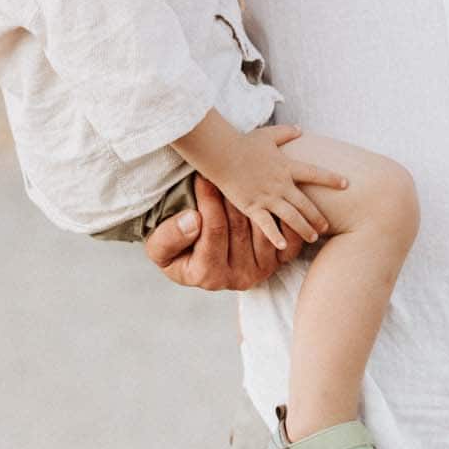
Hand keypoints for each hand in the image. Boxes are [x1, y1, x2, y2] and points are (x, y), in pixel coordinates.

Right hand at [143, 176, 304, 290]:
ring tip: (250, 177)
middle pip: (241, 228)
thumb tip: (193, 220)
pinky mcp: (280, 262)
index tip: (203, 176)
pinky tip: (280, 195)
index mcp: (208, 275)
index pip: (213, 230)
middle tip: (228, 170)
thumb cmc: (174, 248)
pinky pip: (290, 239)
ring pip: (265, 229)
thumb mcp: (159, 246)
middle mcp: (239, 278)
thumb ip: (170, 236)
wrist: (196, 256)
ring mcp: (262, 270)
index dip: (208, 201)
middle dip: (233, 195)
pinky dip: (287, 217)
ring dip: (259, 201)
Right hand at [222, 122, 348, 250]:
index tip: (346, 184)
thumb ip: (286, 132)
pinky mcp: (253, 206)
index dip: (331, 179)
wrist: (222, 153)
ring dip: (304, 229)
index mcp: (287, 167)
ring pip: (292, 217)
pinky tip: (284, 246)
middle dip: (318, 216)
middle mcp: (281, 184)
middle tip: (327, 227)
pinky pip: (267, 225)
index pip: (315, 174)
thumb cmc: (244, 143)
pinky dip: (276, 236)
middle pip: (306, 204)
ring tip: (313, 238)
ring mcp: (268, 197)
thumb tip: (301, 129)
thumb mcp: (268, 134)